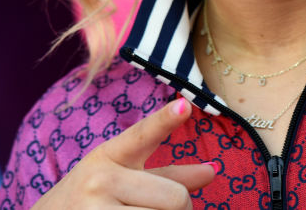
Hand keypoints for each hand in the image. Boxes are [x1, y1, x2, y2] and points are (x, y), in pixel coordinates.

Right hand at [32, 98, 215, 208]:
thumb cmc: (92, 200)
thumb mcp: (123, 177)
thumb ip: (167, 176)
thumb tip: (213, 171)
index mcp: (108, 156)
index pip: (141, 136)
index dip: (164, 121)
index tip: (184, 105)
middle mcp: (99, 181)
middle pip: (176, 198)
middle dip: (181, 209)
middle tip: (166, 209)